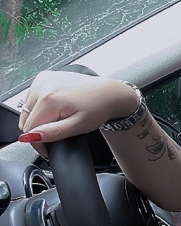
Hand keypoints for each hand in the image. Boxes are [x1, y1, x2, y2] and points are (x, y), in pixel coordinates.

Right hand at [17, 71, 137, 151]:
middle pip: (26, 118)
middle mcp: (42, 86)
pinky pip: (33, 97)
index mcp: (48, 99)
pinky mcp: (44, 76)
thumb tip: (32, 137)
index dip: (38, 143)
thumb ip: (54, 132)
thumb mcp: (78, 126)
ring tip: (58, 120)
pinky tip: (56, 109)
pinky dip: (39, 106)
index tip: (48, 149)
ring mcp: (42, 79)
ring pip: (27, 108)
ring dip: (38, 118)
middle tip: (56, 134)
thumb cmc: (98, 108)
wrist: (109, 93)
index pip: (29, 128)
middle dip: (37, 130)